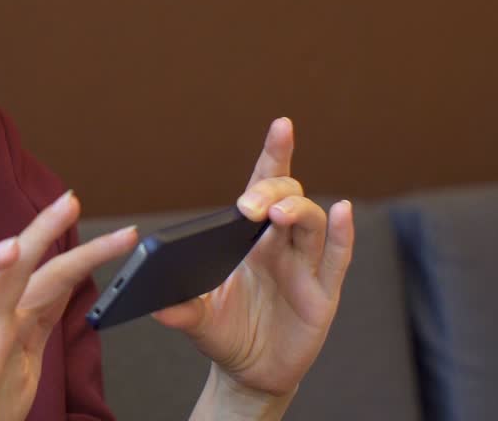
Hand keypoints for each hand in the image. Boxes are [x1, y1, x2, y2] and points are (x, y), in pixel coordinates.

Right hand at [0, 190, 139, 420]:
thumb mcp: (28, 345)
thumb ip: (44, 309)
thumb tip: (70, 272)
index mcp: (7, 314)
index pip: (47, 272)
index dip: (84, 251)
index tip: (125, 236)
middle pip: (4, 268)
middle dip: (38, 232)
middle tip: (69, 203)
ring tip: (11, 250)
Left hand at [152, 118, 354, 400]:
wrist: (247, 373)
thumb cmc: (224, 334)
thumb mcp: (197, 320)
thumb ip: (180, 310)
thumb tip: (155, 305)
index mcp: (248, 239)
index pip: (264, 186)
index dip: (275, 154)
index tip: (282, 124)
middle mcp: (281, 245)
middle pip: (289, 198)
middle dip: (272, 191)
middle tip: (250, 205)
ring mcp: (305, 268)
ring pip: (310, 223)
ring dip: (296, 210)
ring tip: (276, 214)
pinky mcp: (323, 296)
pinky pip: (337, 259)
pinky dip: (342, 235)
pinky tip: (342, 212)